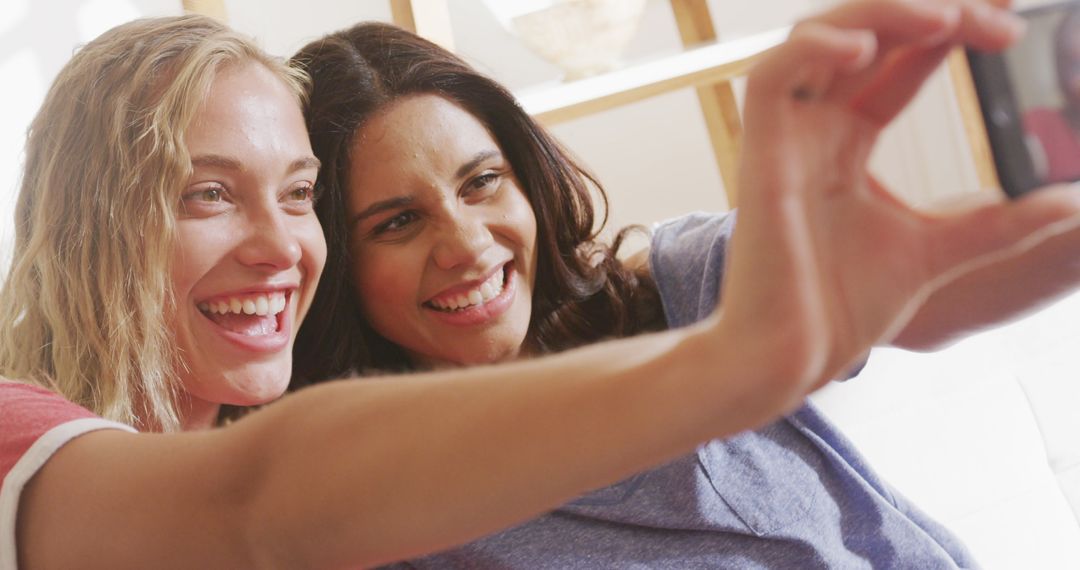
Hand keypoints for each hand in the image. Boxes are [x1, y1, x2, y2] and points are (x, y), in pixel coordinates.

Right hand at [718, 0, 1079, 405]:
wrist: (793, 355)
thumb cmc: (840, 307)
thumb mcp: (936, 251)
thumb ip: (995, 224)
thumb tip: (1065, 205)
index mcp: (846, 144)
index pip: (898, 62)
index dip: (948, 31)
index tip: (1007, 28)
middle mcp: (814, 130)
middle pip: (861, 34)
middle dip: (925, 10)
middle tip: (988, 15)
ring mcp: (785, 138)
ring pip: (815, 37)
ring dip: (877, 13)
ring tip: (941, 19)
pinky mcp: (760, 153)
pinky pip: (771, 77)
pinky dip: (814, 49)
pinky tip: (866, 48)